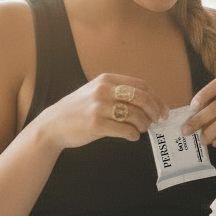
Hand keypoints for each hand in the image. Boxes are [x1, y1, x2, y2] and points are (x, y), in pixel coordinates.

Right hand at [34, 73, 166, 150]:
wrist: (53, 125)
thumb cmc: (79, 109)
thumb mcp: (96, 91)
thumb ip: (119, 93)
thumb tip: (149, 103)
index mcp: (107, 79)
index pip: (142, 85)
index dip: (156, 98)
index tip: (162, 110)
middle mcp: (103, 90)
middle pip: (142, 98)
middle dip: (154, 111)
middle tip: (157, 121)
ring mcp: (99, 107)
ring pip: (135, 115)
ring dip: (144, 124)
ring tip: (142, 129)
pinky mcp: (95, 124)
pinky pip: (125, 130)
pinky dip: (133, 135)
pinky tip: (132, 136)